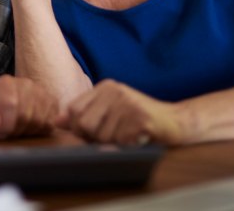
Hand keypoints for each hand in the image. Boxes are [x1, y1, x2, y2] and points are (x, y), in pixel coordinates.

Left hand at [0, 75, 57, 138]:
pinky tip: (29, 128)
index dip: (5, 125)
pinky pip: (49, 124)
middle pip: (25, 115)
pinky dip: (39, 132)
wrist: (8, 111)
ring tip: (17, 130)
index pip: (10, 104)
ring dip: (26, 132)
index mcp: (5, 83)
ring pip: (38, 121)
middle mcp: (26, 83)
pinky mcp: (53, 102)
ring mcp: (42, 91)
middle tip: (8, 133)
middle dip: (15, 130)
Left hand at [55, 80, 185, 145]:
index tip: (91, 133)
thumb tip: (57, 121)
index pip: (74, 109)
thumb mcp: (109, 112)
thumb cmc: (138, 120)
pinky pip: (120, 141)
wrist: (176, 121)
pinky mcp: (141, 118)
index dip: (78, 127)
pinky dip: (126, 146)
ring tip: (126, 136)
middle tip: (112, 137)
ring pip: (101, 135)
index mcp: (105, 87)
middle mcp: (115, 91)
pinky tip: (136, 139)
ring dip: (112, 144)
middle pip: (84, 124)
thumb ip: (84, 115)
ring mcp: (128, 103)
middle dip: (94, 138)